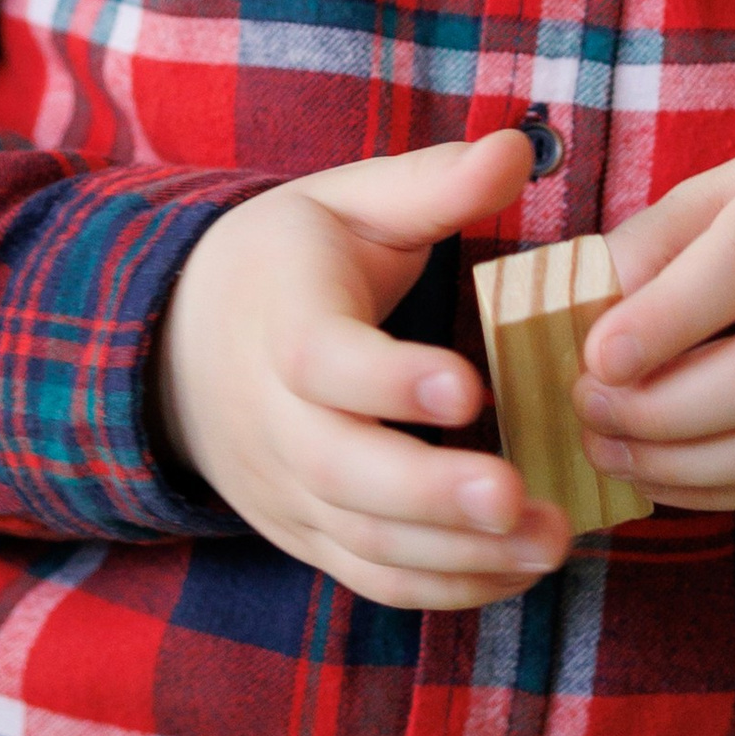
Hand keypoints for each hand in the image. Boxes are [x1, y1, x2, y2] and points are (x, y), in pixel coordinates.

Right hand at [155, 128, 565, 609]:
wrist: (183, 343)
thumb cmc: (292, 261)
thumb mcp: (350, 202)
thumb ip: (434, 183)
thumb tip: (518, 148)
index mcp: (284, 321)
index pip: (323, 359)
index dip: (389, 379)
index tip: (469, 384)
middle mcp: (274, 418)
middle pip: (339, 469)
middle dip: (430, 492)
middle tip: (518, 498)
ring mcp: (286, 489)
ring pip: (361, 539)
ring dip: (456, 553)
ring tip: (550, 541)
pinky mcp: (306, 535)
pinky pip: (369, 578)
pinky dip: (443, 587)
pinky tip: (517, 570)